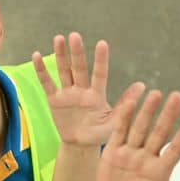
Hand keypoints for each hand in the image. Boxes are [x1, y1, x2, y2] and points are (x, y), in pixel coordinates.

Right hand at [34, 33, 116, 147]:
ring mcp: (68, 93)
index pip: (99, 74)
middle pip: (79, 68)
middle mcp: (82, 90)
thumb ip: (125, 104)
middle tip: (75, 35)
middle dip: (77, 53)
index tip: (102, 44)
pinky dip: (41, 71)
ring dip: (61, 55)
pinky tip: (36, 56)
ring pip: (64, 71)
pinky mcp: (55, 100)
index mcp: (97, 94)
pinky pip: (48, 83)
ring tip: (59, 38)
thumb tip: (143, 85)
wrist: (81, 145)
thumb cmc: (100, 133)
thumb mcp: (114, 122)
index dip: (100, 60)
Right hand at [96, 85, 179, 180]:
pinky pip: (119, 133)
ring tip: (155, 94)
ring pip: (140, 129)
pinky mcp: (113, 154)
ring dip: (147, 111)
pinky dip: (124, 118)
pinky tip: (130, 102)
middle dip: (168, 115)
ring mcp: (131, 154)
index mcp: (162, 170)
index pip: (177, 148)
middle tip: (178, 96)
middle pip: (160, 133)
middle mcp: (148, 158)